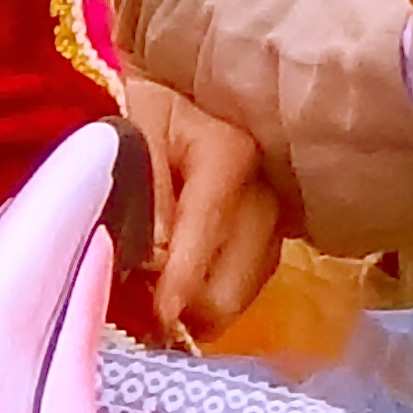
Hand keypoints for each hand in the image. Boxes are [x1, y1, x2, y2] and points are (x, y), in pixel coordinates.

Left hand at [123, 75, 285, 339]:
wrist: (176, 90)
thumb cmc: (149, 103)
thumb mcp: (133, 126)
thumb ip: (144, 183)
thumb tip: (155, 255)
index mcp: (231, 150)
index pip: (209, 225)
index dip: (183, 278)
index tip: (161, 318)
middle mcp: (268, 183)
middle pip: (242, 267)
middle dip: (197, 304)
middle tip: (150, 323)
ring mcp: (278, 208)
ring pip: (253, 279)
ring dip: (210, 306)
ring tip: (167, 321)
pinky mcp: (275, 227)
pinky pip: (254, 275)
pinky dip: (223, 294)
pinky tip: (193, 304)